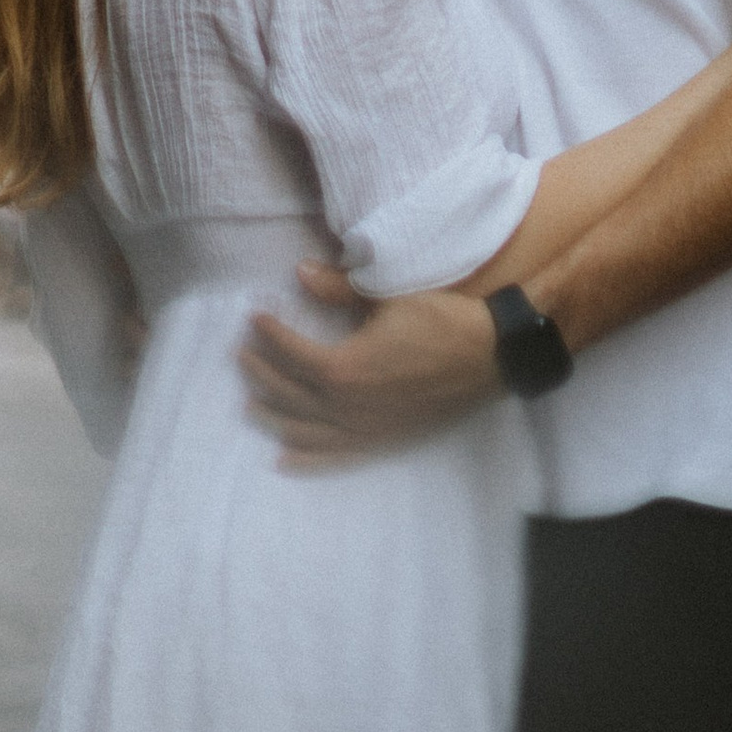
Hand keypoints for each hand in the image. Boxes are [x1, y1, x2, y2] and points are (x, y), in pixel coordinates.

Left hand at [239, 269, 503, 461]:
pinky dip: (307, 458)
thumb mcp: (385, 297)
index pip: (291, 355)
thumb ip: (338, 289)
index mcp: (345, 370)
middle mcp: (350, 408)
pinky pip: (336, 456)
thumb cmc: (439, 320)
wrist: (489, 355)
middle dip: (261, 374)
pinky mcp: (384, 442)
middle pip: (290, 395)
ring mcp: (367, 430)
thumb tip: (300, 272)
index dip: (269, 335)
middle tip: (242, 356)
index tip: (254, 318)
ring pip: (305, 431)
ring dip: (274, 417)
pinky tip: (284, 459)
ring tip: (250, 404)